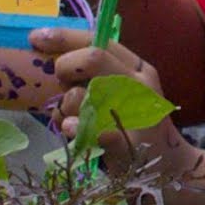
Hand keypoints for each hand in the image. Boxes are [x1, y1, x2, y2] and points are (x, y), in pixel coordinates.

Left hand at [28, 27, 204, 202]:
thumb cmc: (135, 126)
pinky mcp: (128, 142)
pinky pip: (93, 128)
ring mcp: (136, 113)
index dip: (64, 37)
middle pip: (93, 58)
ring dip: (65, 106)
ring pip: (84, 94)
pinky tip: (71, 130)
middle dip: (65, 68)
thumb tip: (50, 53)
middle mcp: (140, 84)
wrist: (168, 167)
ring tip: (70, 120)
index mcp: (138, 68)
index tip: (36, 38)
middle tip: (61, 87)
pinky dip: (76, 127)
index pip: (99, 40)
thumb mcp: (122, 92)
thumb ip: (95, 74)